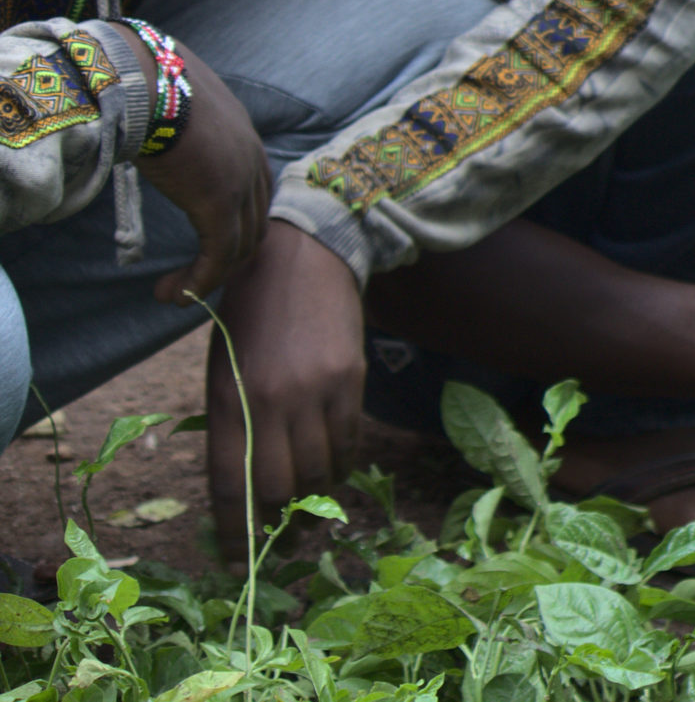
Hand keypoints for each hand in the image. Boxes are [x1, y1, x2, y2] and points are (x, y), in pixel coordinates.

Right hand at [130, 39, 268, 305]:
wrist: (147, 80)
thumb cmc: (151, 87)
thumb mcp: (180, 110)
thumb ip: (183, 129)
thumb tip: (155, 127)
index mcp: (247, 142)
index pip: (254, 198)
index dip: (233, 228)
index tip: (204, 249)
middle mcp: (254, 164)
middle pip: (253, 226)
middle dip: (225, 259)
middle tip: (191, 278)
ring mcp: (240, 185)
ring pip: (238, 248)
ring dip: (207, 277)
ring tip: (172, 293)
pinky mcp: (218, 205)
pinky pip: (217, 257)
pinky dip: (199, 282)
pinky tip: (173, 295)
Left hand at [205, 223, 364, 561]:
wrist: (303, 257)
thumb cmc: (249, 314)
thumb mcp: (220, 366)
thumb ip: (228, 422)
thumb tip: (241, 485)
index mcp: (226, 399)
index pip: (229, 484)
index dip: (234, 531)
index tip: (235, 559)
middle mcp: (270, 401)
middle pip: (278, 487)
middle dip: (278, 525)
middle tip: (279, 544)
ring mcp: (315, 391)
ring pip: (319, 470)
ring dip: (314, 500)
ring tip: (310, 514)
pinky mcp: (351, 380)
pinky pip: (350, 441)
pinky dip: (341, 466)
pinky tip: (334, 473)